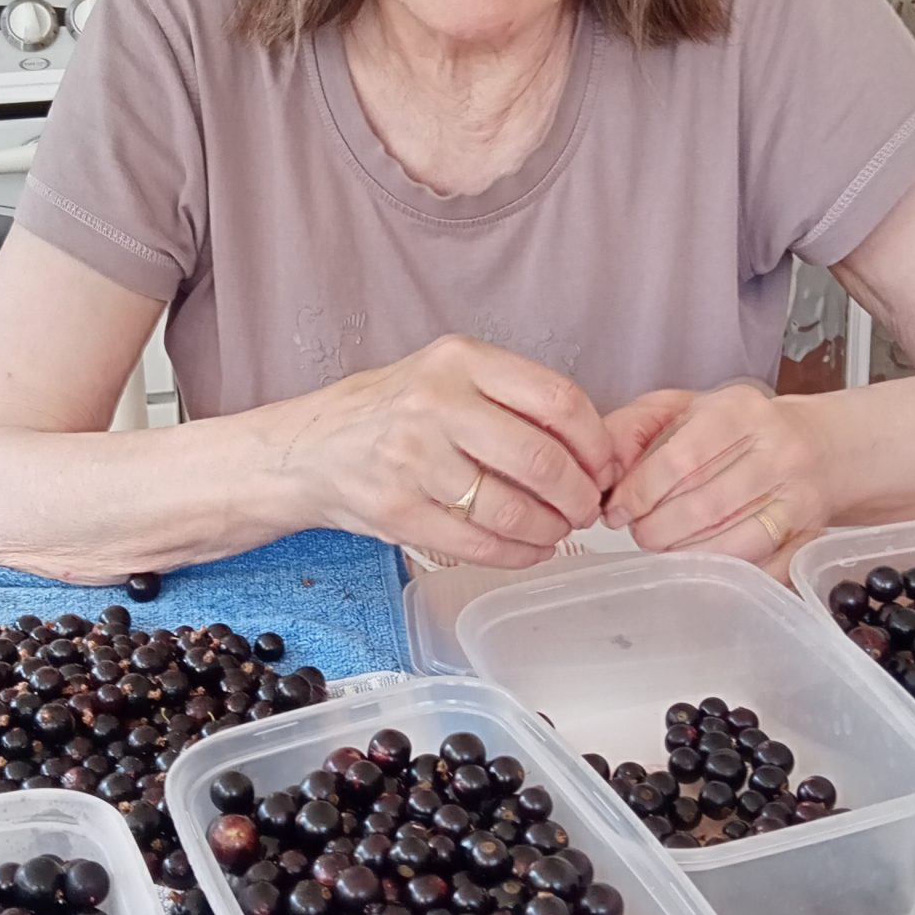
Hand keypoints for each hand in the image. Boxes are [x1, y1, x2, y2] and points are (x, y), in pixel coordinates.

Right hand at [267, 335, 618, 568]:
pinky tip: (529, 549)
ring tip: (557, 530)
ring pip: (511, 508)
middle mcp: (435, 403)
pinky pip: (477, 542)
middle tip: (586, 507)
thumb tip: (595, 449)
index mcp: (459, 361)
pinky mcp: (397, 510)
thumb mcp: (448, 376)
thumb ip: (512, 399)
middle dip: (578, 495)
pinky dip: (516, 553)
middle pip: (540, 459)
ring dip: (550, 529)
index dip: (596, 442)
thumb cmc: (392, 411)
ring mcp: (412, 459)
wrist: (309, 449)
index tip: (605, 466)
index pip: (556, 399)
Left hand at [600, 383, 829, 575]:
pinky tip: (700, 563)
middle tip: (639, 533)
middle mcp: (777, 451)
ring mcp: (798, 496)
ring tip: (664, 546)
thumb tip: (600, 468)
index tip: (616, 511)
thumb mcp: (685, 408)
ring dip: (684, 554)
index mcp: (739, 412)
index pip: (680, 461)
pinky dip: (722, 573)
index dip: (639, 493)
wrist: (821, 446)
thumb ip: (634, 428)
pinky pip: (759, 567)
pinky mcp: (810, 535)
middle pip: (703, 507)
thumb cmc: (739, 429)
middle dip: (656, 529)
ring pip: (731, 543)